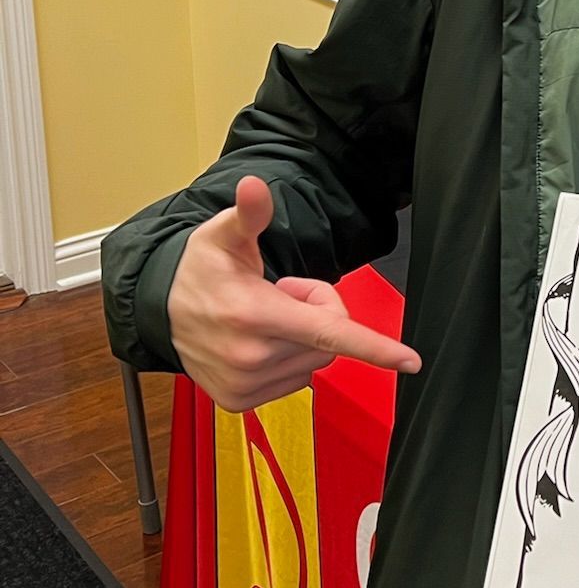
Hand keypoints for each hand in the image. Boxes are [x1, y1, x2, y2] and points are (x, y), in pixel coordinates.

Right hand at [167, 174, 421, 411]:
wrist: (158, 312)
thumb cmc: (199, 270)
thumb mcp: (223, 234)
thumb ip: (248, 213)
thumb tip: (255, 185)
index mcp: (255, 315)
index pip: (329, 333)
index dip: (375, 347)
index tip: (411, 360)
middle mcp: (252, 356)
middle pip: (327, 339)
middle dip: (316, 313)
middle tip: (280, 293)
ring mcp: (245, 384)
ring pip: (313, 362)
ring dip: (300, 339)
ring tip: (262, 317)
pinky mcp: (240, 401)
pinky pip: (293, 380)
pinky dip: (286, 361)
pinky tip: (254, 342)